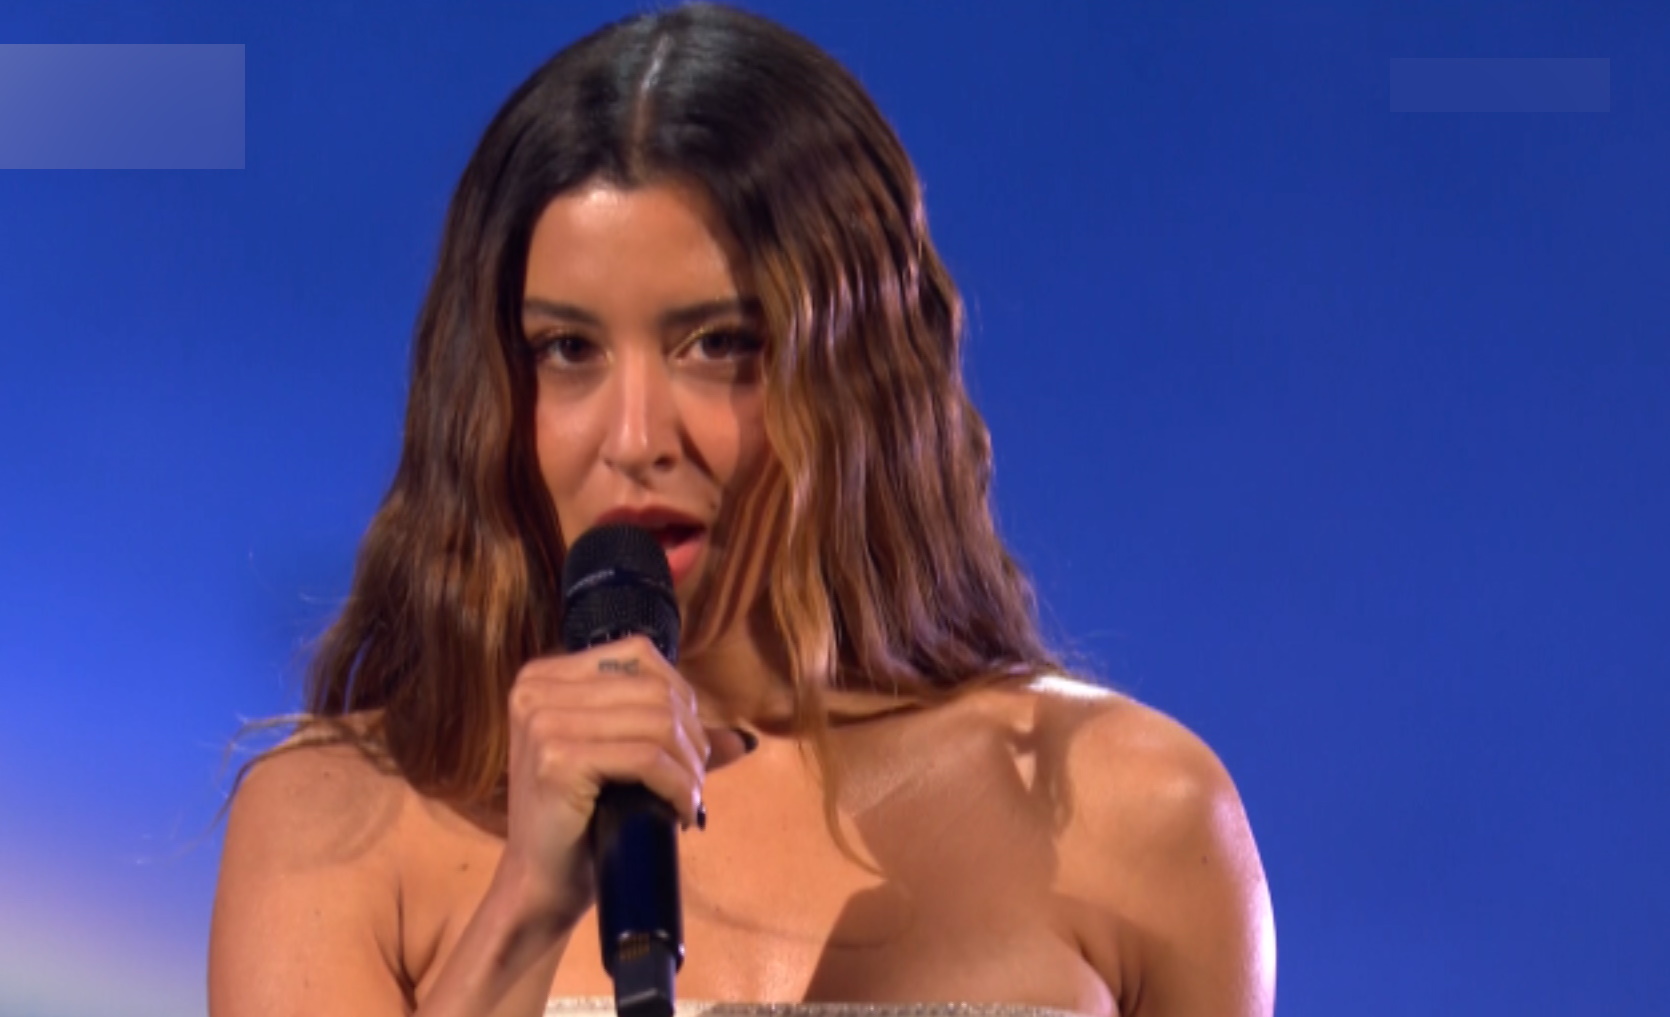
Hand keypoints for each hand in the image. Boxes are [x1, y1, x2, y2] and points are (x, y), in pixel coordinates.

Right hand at [500, 634, 751, 929]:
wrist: (540, 886)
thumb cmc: (581, 824)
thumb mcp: (622, 765)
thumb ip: (673, 740)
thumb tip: (744, 738)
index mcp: (544, 676)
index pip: (639, 655)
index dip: (681, 697)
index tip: (691, 746)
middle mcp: (535, 689)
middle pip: (652, 690)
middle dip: (692, 737)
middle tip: (696, 782)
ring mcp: (542, 722)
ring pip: (656, 723)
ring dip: (690, 765)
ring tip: (691, 799)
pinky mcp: (557, 760)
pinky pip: (647, 758)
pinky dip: (678, 784)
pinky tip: (683, 811)